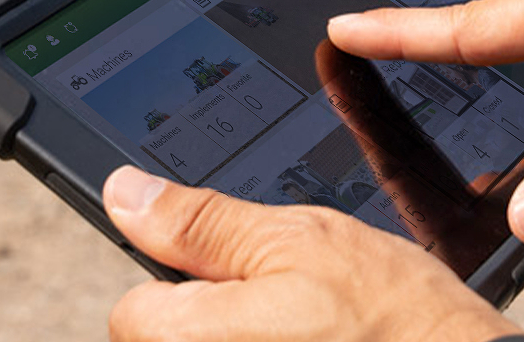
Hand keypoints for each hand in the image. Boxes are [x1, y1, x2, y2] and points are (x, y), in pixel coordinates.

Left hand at [102, 166, 522, 341]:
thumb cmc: (397, 322)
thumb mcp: (299, 240)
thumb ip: (202, 222)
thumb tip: (126, 195)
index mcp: (187, 341)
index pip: (133, 310)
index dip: (189, 283)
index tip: (242, 284)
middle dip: (222, 322)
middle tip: (294, 313)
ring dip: (257, 341)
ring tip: (320, 337)